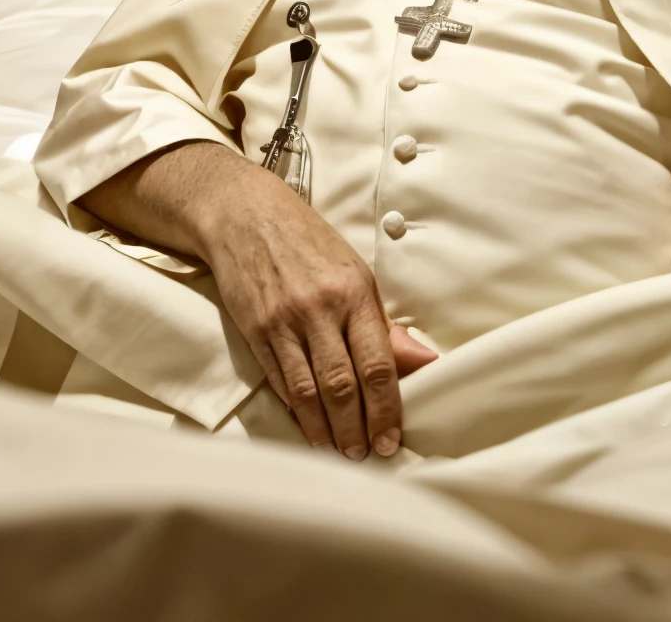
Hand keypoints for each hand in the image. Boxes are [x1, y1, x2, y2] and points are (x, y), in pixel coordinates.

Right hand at [84, 141, 436, 457]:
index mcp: (354, 291)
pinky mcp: (255, 331)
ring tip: (339, 453)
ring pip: (309, 391)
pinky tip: (308, 428)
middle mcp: (320, 308)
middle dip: (358, 429)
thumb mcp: (354, 272)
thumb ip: (385, 324)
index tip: (392, 438)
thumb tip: (425, 361)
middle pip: (343, 384)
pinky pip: (280, 381)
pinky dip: (296, 411)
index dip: (387, 408)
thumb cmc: (308, 242)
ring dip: (326, 430)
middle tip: (367, 456)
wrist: (244, 215)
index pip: (377, 362)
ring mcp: (284, 321)